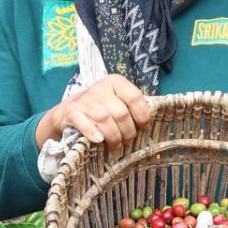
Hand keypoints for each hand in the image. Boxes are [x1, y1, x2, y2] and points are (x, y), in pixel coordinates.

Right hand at [37, 75, 154, 150]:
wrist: (70, 111)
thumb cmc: (102, 108)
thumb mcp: (119, 101)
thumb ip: (136, 105)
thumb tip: (158, 112)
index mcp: (116, 82)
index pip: (135, 97)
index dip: (142, 116)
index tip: (141, 127)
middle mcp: (100, 88)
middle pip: (121, 113)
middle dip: (127, 132)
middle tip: (126, 141)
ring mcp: (84, 99)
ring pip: (104, 119)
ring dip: (113, 136)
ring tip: (115, 144)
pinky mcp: (71, 111)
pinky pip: (84, 123)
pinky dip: (92, 133)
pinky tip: (99, 140)